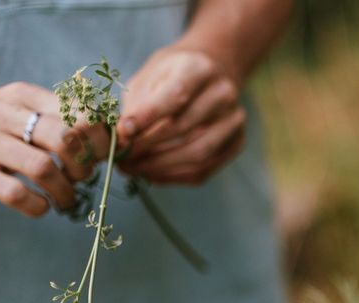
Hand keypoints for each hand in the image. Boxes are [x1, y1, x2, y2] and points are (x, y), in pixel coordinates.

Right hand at [0, 82, 108, 216]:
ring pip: (43, 167)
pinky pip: (15, 193)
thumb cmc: (1, 134)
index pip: (82, 113)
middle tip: (81, 179)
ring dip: (65, 191)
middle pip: (66, 139)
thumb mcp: (30, 118)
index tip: (100, 158)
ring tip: (66, 198)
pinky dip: (38, 206)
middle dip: (84, 167)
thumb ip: (69, 122)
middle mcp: (1, 112)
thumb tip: (124, 137)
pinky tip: (42, 207)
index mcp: (23, 95)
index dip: (102, 142)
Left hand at [119, 47, 246, 185]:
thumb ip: (137, 105)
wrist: (213, 73)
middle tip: (121, 158)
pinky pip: (206, 169)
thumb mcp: (150, 75)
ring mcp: (234, 120)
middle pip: (185, 128)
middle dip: (148, 147)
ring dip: (161, 167)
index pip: (176, 96)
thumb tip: (123, 140)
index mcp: (200, 69)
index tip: (122, 134)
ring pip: (198, 154)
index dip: (147, 118)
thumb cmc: (173, 75)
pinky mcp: (237, 142)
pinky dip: (175, 176)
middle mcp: (223, 94)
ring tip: (133, 168)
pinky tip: (153, 174)